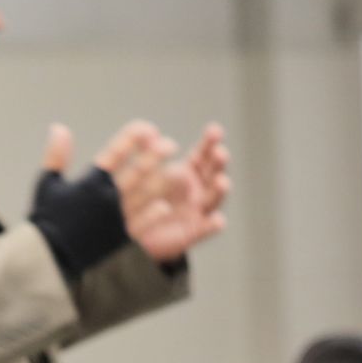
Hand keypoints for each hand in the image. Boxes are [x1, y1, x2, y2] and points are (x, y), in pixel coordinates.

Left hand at [97, 120, 229, 263]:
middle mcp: (199, 190)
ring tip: (222, 181)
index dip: (210, 143)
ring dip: (219, 189)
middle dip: (218, 163)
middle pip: (213, 173)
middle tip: (220, 153)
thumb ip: (150, 153)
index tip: (215, 130)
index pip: (203, 155)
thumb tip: (151, 134)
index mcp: (189, 172)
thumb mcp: (145, 173)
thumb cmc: (145, 197)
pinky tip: (217, 220)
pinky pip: (206, 228)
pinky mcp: (194, 231)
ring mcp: (199, 211)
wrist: (139, 231)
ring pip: (214, 198)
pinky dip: (213, 224)